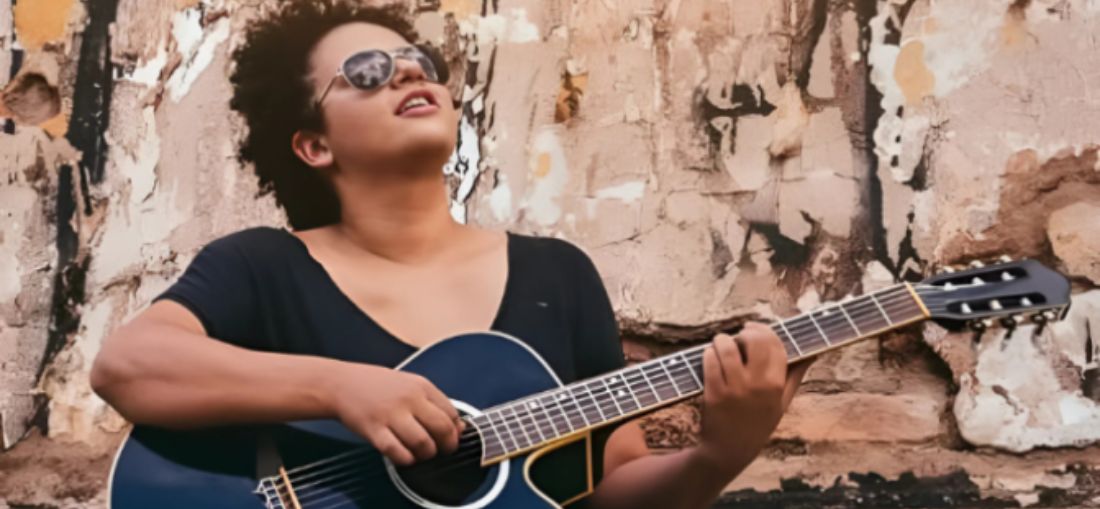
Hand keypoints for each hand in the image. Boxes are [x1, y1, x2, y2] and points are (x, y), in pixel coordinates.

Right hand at [325, 363, 464, 465]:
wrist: (340, 383)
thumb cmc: (375, 385)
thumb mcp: (409, 384)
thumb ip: (432, 402)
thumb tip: (457, 426)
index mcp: (420, 386)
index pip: (451, 412)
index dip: (456, 430)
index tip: (453, 437)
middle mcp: (408, 398)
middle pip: (441, 428)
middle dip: (448, 445)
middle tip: (443, 450)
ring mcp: (390, 414)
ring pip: (422, 443)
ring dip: (427, 454)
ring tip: (422, 453)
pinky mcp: (374, 430)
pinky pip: (397, 452)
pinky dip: (406, 459)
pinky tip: (405, 456)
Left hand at [694, 322, 813, 474]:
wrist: (729, 452)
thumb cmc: (757, 424)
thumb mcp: (782, 403)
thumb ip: (795, 377)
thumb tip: (811, 353)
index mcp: (777, 385)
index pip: (776, 345)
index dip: (764, 330)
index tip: (753, 328)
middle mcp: (758, 385)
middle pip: (754, 340)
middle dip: (744, 331)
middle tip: (738, 336)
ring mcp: (735, 389)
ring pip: (727, 347)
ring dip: (721, 341)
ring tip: (720, 345)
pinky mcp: (714, 393)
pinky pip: (710, 361)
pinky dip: (708, 354)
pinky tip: (710, 357)